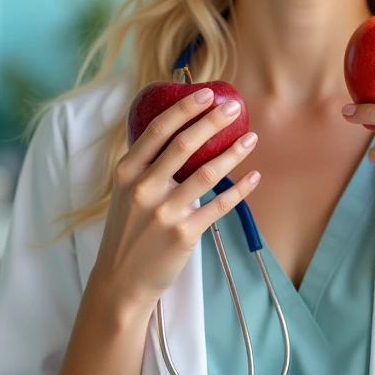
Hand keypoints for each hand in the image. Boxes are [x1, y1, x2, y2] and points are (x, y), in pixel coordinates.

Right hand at [89, 89, 260, 313]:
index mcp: (127, 173)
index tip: (207, 93)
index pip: (157, 130)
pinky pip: (218, 206)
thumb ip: (145, 166)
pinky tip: (254, 177)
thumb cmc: (128, 232)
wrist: (120, 281)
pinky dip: (239, 189)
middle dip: (212, 122)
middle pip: (183, 145)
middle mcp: (143, 189)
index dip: (184, 109)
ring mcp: (163, 212)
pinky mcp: (183, 233)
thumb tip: (176, 132)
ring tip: (252, 138)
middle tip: (234, 108)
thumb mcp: (126, 193)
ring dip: (233, 153)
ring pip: (206, 174)